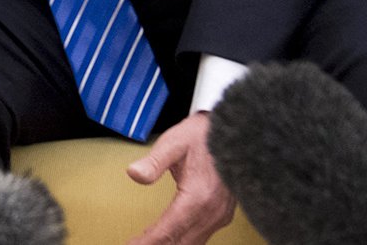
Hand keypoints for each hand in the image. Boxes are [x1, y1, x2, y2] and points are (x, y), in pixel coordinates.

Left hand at [125, 112, 236, 244]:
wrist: (233, 131)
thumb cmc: (200, 136)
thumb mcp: (173, 143)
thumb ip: (153, 162)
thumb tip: (133, 174)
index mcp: (198, 197)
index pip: (168, 229)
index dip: (148, 241)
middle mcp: (212, 212)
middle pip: (180, 242)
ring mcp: (220, 215)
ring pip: (193, 243)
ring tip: (147, 244)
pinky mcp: (222, 215)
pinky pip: (201, 237)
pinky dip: (183, 242)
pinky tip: (169, 241)